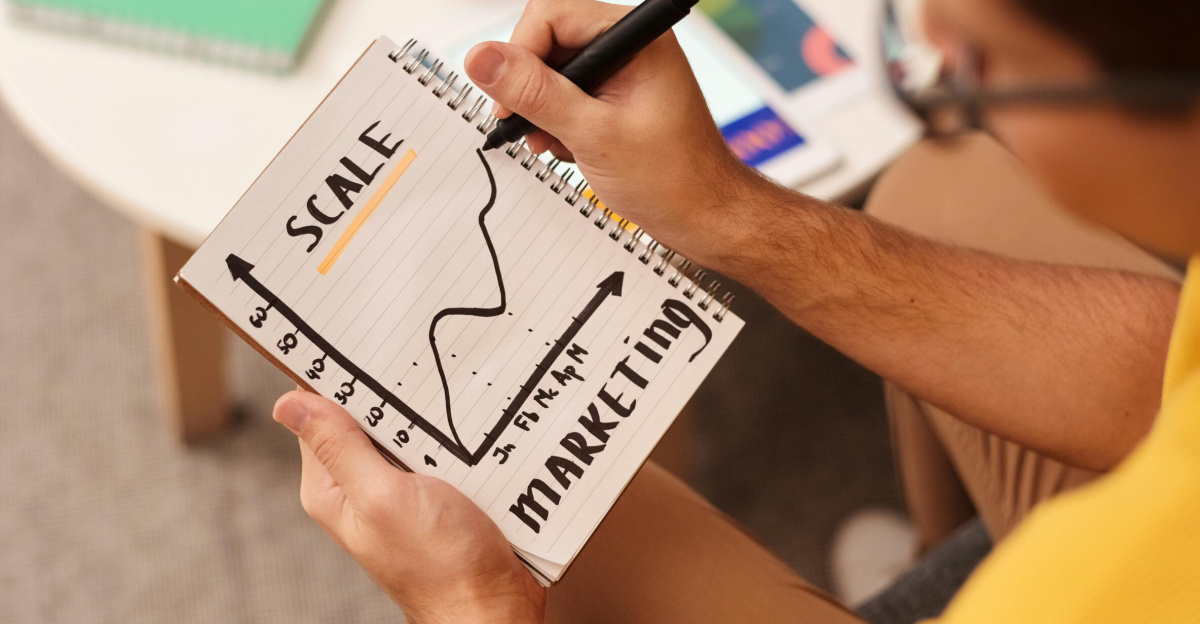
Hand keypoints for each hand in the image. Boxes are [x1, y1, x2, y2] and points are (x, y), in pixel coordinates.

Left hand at [273, 390, 545, 623]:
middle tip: (411, 367)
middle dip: (386, 392)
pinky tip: (466, 427)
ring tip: (445, 399)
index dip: (334, 377)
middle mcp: (360, 486)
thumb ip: (340, 448)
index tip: (356, 345)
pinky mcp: (437, 493)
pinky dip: (450, 434)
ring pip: (405, 429)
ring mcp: (400, 490)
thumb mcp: (384, 496)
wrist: (494, 605)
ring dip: (424, 413)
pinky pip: (437, 448)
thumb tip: (288, 403)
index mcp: (332, 487)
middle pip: (363, 416)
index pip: (317, 413)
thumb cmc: (440, 565)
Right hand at [464, 0, 758, 266]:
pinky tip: (568, 149)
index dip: (520, 55)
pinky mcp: (617, 98)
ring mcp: (624, 73)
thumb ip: (535, 93)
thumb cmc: (672, 178)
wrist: (705, 217)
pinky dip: (558, 123)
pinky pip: (568, 95)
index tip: (507, 101)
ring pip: (554, 73)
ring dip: (543, 111)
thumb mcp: (592, 134)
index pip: (552, 15)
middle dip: (532, 89)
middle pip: (549, 42)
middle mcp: (630, 47)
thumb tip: (482, 58)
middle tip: (528, 128)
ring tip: (556, 145)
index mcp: (637, 38)